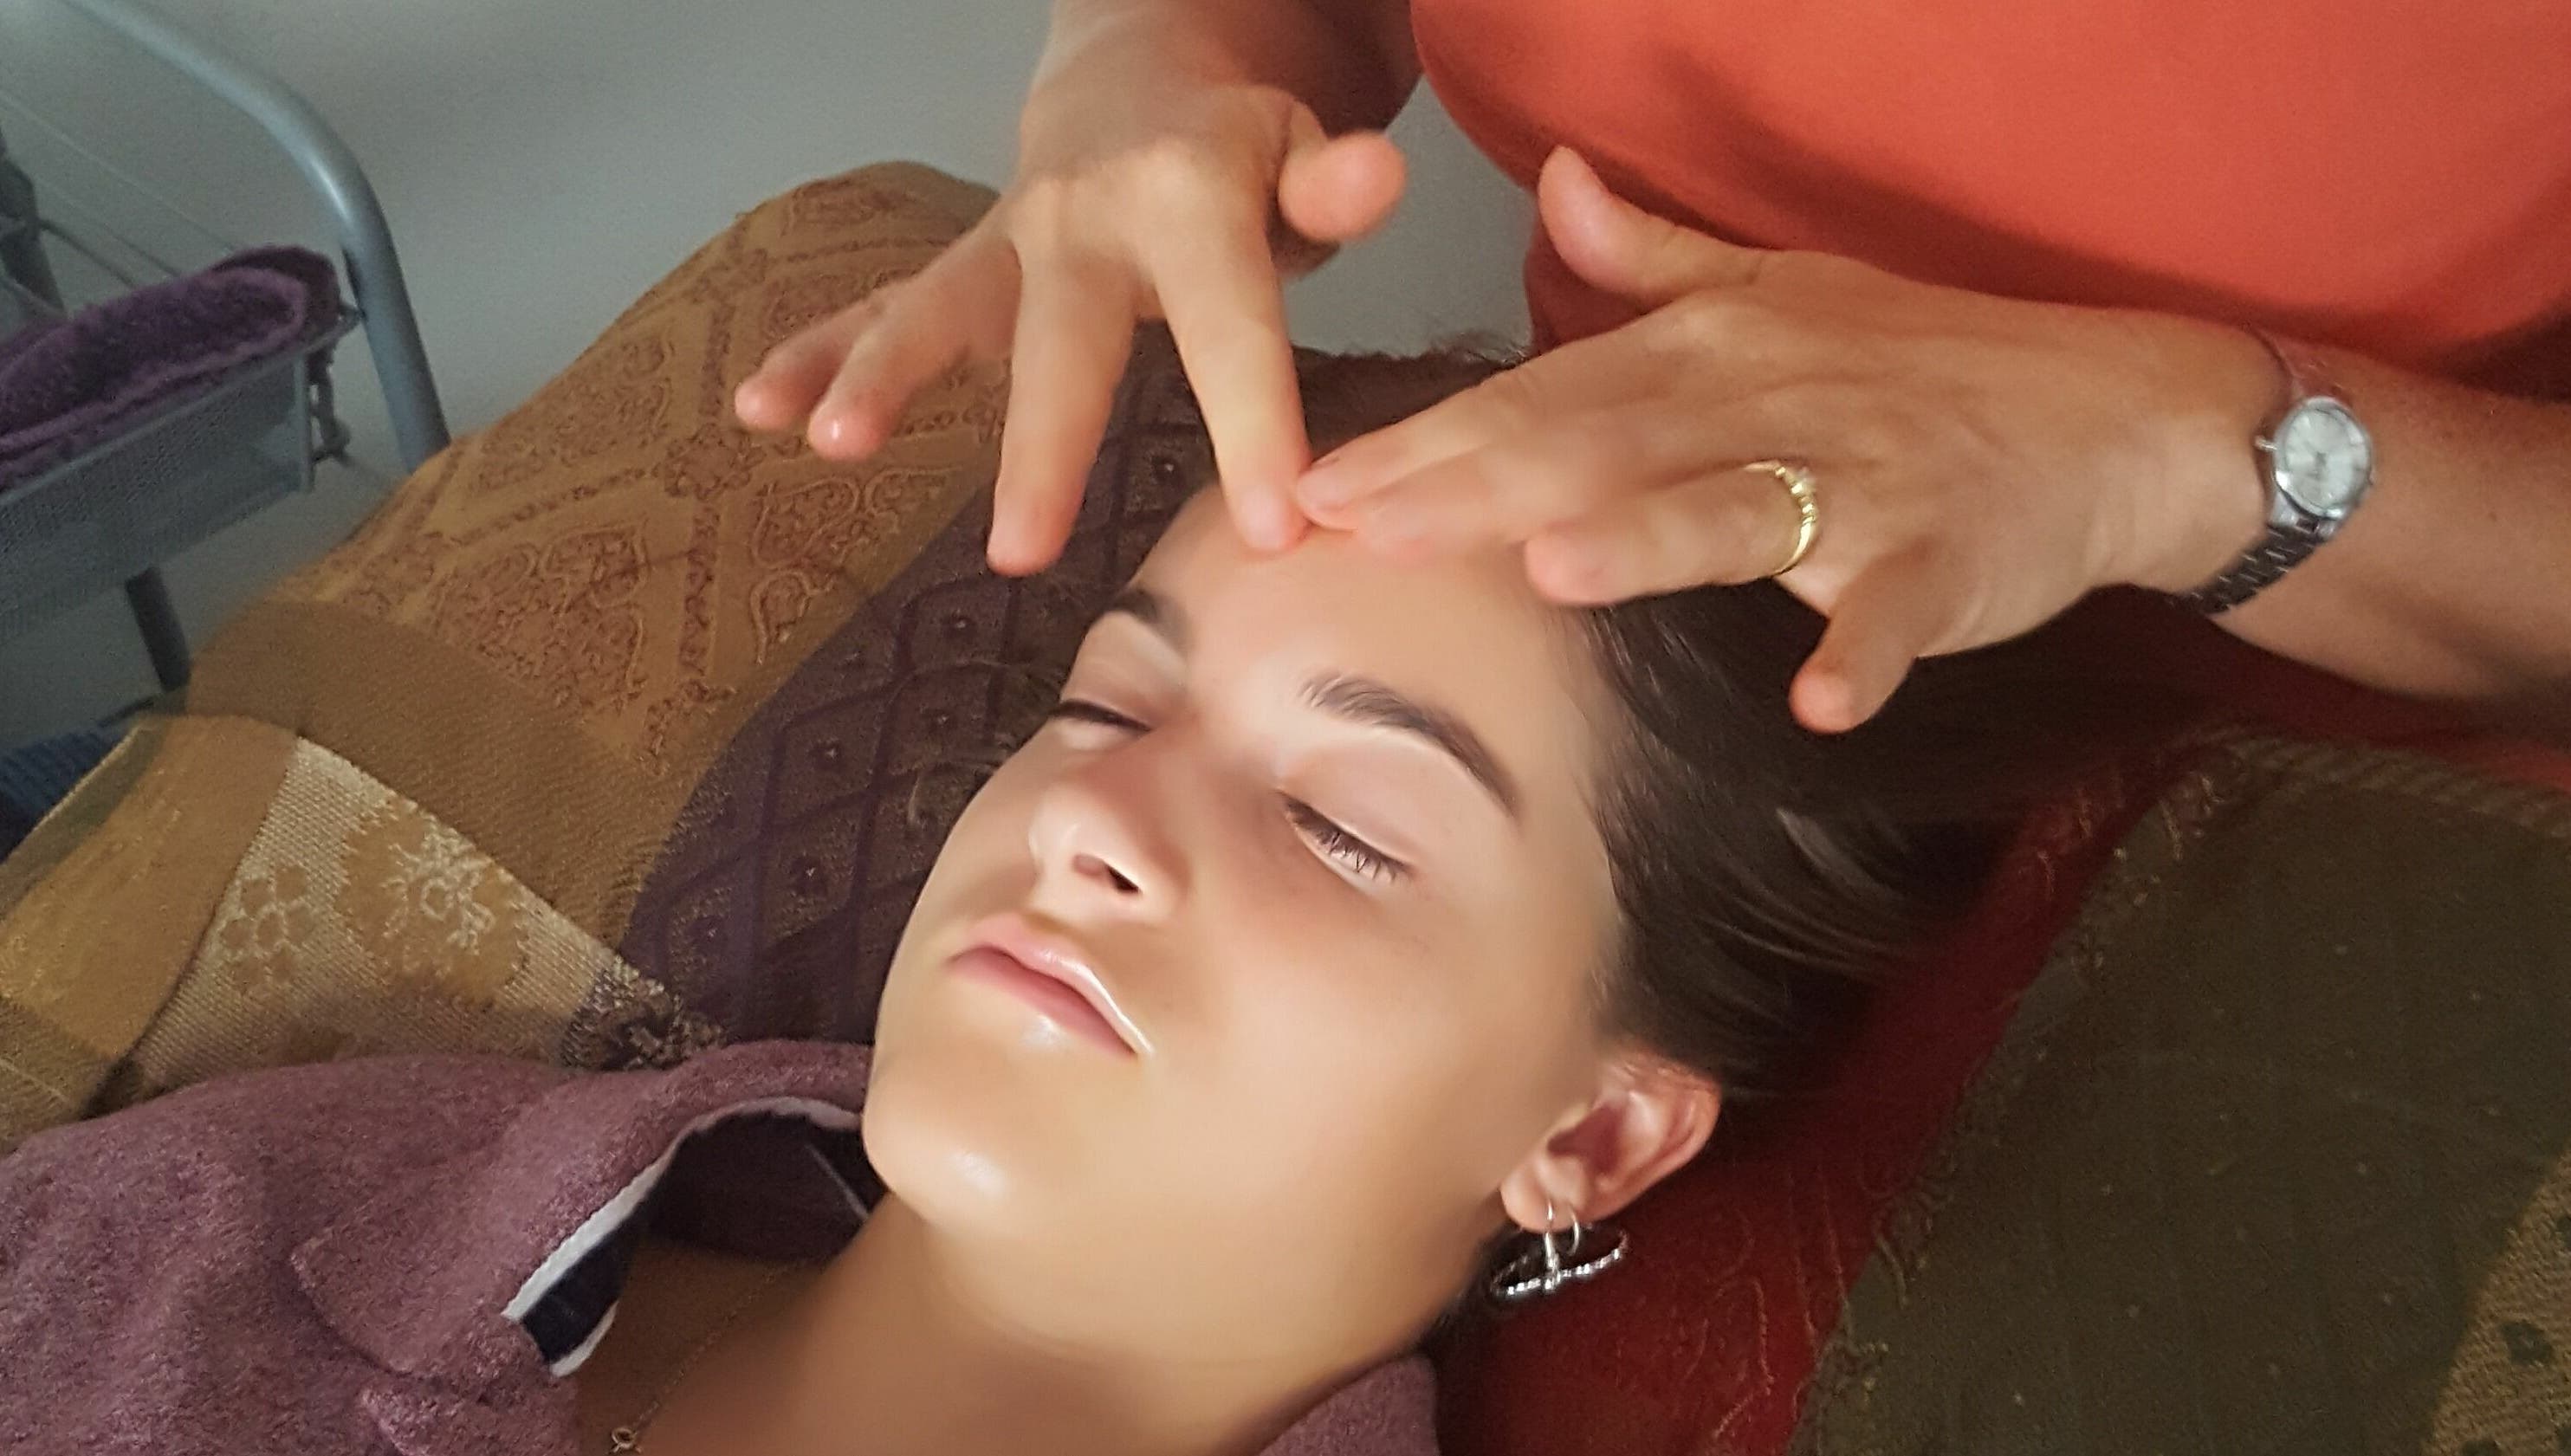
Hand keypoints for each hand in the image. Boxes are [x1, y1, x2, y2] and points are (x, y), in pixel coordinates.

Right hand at [733, 53, 1406, 573]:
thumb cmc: (1240, 149)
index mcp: (1186, 200)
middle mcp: (1080, 222)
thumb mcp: (1301, 150)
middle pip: (1063, 343)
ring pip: (938, 313)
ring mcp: (1007, 244)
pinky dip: (816, 353)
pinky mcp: (962, 269)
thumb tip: (1380, 179)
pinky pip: (879, 307)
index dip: (1253, 422)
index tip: (1276, 530)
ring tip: (832, 443)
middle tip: (1019, 552)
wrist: (1141, 74)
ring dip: (879, 376)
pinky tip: (758, 408)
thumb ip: (1333, 185)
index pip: (1230, 323)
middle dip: (1042, 447)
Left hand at [1294, 150, 2277, 731]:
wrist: (2116, 412)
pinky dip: (1866, 651)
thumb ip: (1651, 258)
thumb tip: (1550, 186)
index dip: (1430, 442)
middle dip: (1478, 487)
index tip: (1321, 489)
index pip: (1543, 397)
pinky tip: (1822, 701)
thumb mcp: (1783, 291)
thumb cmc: (1931, 363)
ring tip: (1556, 570)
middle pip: (1602, 447)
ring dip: (1652, 538)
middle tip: (1364, 529)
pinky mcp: (1948, 555)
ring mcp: (1861, 480)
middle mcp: (1765, 403)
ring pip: (1737, 508)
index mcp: (1708, 353)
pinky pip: (1900, 610)